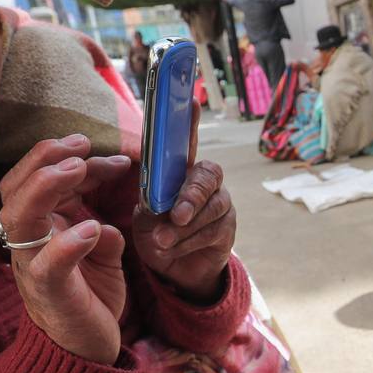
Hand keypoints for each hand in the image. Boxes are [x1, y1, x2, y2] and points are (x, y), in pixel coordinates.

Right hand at [0, 135, 133, 363]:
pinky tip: (93, 228)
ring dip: (46, 186)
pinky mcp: (50, 293)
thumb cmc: (90, 297)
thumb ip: (102, 230)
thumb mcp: (102, 255)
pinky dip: (68, 242)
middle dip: (44, 159)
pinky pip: (48, 265)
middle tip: (80, 145)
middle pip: (15, 189)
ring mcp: (34, 266)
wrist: (86, 351)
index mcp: (40, 229)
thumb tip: (105, 219)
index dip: (67, 160)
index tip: (103, 150)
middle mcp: (29, 243)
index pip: (38, 182)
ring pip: (18, 217)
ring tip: (78, 168)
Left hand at [132, 101, 236, 303]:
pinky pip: (212, 231)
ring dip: (184, 227)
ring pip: (211, 207)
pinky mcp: (227, 230)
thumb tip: (158, 200)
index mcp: (181, 172)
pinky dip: (188, 242)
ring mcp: (220, 205)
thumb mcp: (145, 215)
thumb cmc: (157, 234)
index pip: (186, 142)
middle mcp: (205, 183)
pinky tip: (172, 249)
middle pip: (208, 175)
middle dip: (191, 195)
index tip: (192, 100)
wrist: (174, 271)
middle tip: (175, 214)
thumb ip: (152, 201)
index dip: (190, 121)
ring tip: (162, 240)